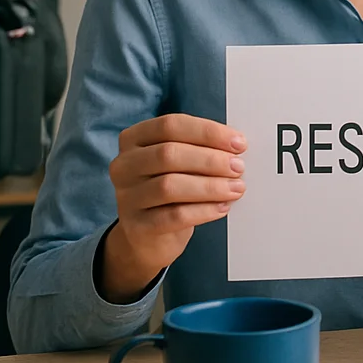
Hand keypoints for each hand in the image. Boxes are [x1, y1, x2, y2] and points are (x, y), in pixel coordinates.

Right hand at [99, 113, 246, 302]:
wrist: (149, 237)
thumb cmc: (172, 191)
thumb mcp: (180, 164)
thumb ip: (200, 150)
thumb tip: (236, 147)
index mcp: (134, 139)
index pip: (170, 125)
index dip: (207, 132)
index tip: (239, 143)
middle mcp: (124, 165)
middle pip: (168, 154)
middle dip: (210, 159)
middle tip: (239, 167)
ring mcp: (126, 197)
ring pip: (169, 186)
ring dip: (210, 186)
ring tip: (235, 188)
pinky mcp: (136, 226)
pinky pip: (173, 216)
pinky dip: (203, 210)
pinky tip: (223, 208)